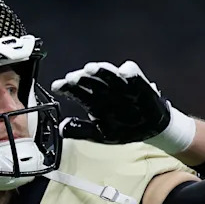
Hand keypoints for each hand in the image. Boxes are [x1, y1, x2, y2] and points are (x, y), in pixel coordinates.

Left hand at [51, 61, 170, 144]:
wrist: (148, 129)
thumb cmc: (122, 129)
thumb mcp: (99, 134)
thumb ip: (80, 131)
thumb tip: (61, 128)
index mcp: (92, 101)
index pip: (76, 91)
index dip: (66, 87)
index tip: (57, 86)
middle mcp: (104, 90)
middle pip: (90, 79)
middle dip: (80, 77)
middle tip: (71, 78)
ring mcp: (121, 85)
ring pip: (108, 73)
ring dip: (100, 70)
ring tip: (91, 69)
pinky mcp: (138, 83)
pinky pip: (133, 74)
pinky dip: (129, 71)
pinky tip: (123, 72)